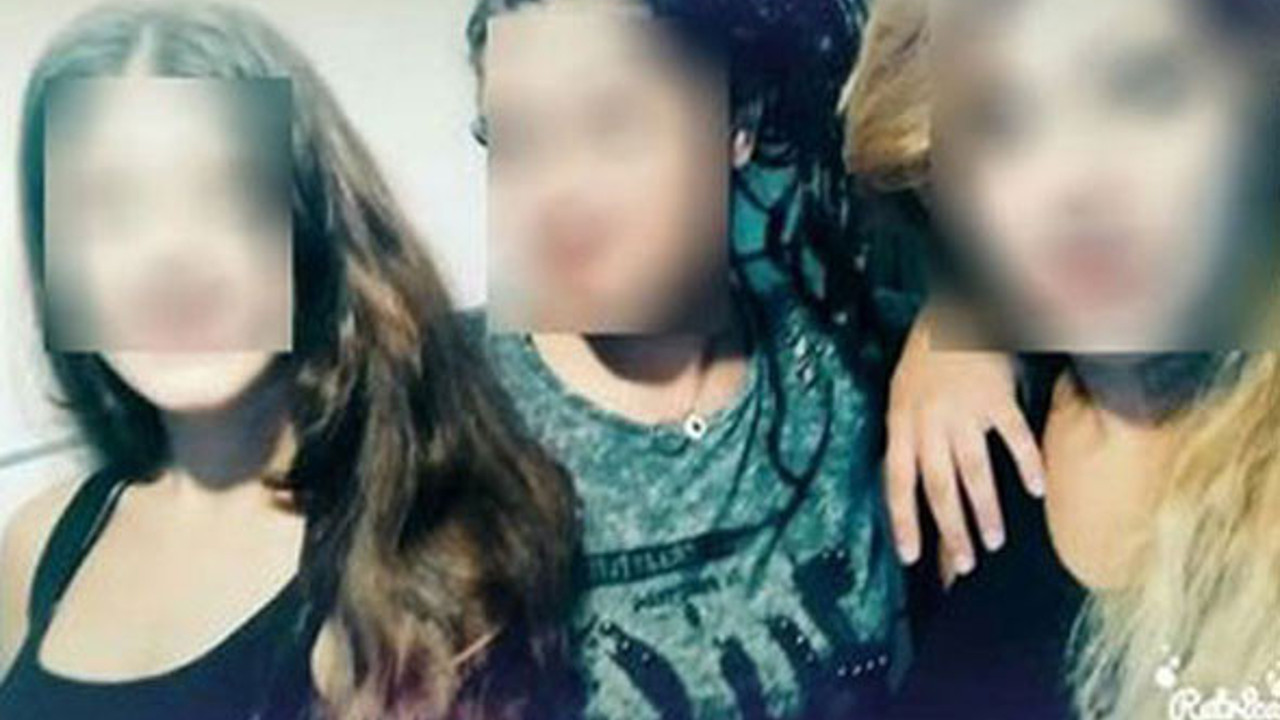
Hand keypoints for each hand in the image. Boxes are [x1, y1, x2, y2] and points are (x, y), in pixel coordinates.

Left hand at [884, 309, 1044, 574]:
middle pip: (938, 486)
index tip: (911, 557)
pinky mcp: (996, 398)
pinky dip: (1027, 465)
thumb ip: (907, 438)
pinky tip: (1037, 490)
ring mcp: (964, 411)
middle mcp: (929, 421)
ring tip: (994, 542)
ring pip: (974, 471)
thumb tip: (912, 486)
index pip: (898, 482)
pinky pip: (1014, 438)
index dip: (904, 521)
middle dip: (951, 530)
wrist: (953, 310)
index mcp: (901, 423)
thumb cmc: (925, 357)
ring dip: (985, 510)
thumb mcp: (901, 396)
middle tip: (964, 564)